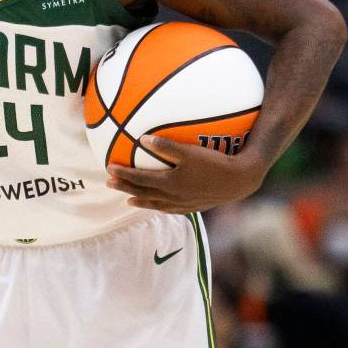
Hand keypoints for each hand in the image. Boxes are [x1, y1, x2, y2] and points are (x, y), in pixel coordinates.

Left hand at [105, 135, 266, 213]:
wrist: (239, 181)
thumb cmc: (215, 162)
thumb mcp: (190, 151)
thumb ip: (165, 146)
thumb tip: (143, 139)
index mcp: (170, 183)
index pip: (140, 180)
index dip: (123, 175)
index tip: (109, 169)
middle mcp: (173, 196)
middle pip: (143, 193)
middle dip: (125, 188)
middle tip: (109, 184)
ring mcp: (183, 204)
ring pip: (155, 204)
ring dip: (140, 200)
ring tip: (128, 201)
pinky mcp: (193, 207)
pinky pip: (170, 209)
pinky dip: (158, 206)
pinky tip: (158, 204)